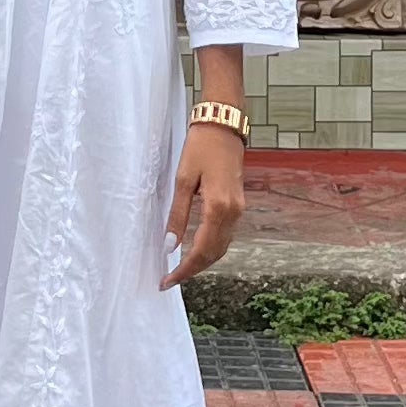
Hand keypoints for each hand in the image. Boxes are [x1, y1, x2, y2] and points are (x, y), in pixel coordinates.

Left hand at [160, 123, 244, 290]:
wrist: (223, 125)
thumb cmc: (200, 146)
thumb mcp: (183, 180)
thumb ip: (177, 216)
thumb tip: (169, 246)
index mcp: (218, 207)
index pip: (200, 251)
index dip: (183, 270)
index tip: (166, 281)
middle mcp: (233, 212)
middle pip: (214, 254)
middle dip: (192, 270)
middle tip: (169, 280)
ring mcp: (239, 209)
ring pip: (222, 247)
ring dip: (202, 262)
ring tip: (179, 269)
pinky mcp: (238, 204)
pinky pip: (226, 235)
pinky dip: (211, 248)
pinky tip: (195, 250)